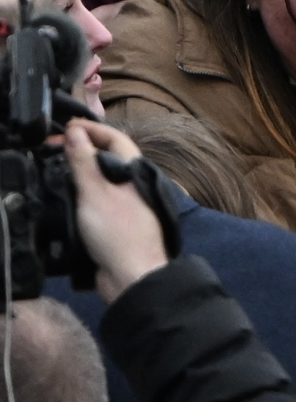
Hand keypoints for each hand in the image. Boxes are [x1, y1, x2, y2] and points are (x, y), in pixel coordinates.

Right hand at [64, 120, 168, 302]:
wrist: (131, 274)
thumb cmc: (119, 233)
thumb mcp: (95, 192)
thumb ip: (84, 162)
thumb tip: (76, 132)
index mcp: (134, 172)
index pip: (115, 138)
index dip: (92, 129)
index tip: (66, 126)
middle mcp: (133, 185)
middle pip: (108, 156)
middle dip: (82, 147)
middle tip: (54, 146)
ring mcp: (126, 203)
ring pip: (103, 177)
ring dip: (81, 169)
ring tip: (57, 165)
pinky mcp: (116, 221)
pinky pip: (99, 198)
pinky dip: (83, 191)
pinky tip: (68, 193)